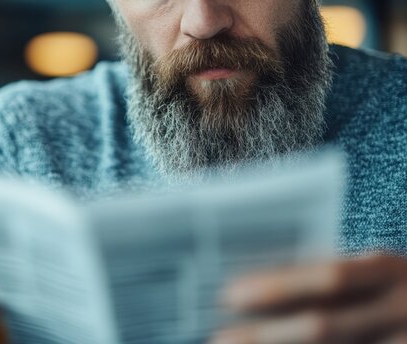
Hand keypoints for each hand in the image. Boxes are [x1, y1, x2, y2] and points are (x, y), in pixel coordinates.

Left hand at [211, 255, 406, 343]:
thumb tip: (259, 284)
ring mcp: (404, 340)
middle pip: (324, 326)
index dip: (279, 286)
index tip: (231, 294)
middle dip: (265, 334)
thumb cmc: (393, 292)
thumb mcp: (374, 274)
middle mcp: (402, 309)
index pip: (331, 277)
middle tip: (219, 338)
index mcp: (389, 271)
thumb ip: (331, 279)